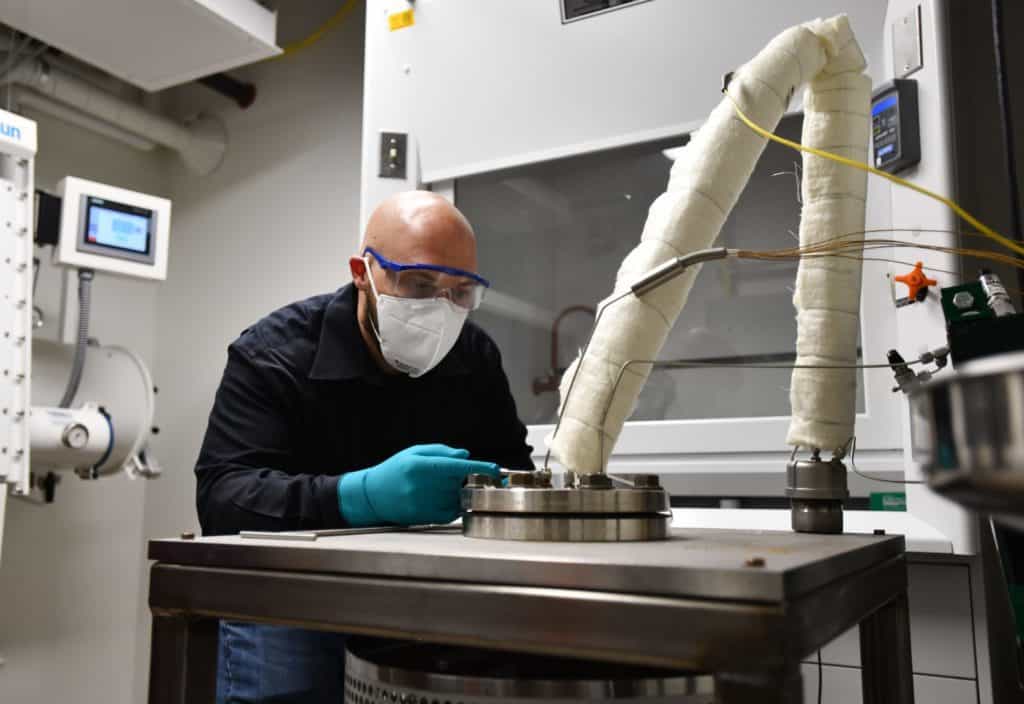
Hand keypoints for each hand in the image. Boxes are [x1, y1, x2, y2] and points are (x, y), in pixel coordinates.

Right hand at [337, 444, 499, 526]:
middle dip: (471, 480)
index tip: (496, 469)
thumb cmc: (395, 470)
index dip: (481, 468)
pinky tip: (446, 499)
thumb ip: (442, 452)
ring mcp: (422, 504)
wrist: (372, 495)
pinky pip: (450, 514)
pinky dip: (455, 507)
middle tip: (472, 477)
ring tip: (452, 487)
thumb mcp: (415, 452)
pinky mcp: (424, 518)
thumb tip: (466, 455)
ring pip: (457, 500)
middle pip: (461, 483)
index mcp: (420, 466)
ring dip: (462, 494)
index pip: (458, 467)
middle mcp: (422, 486)